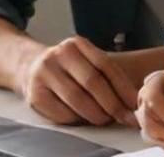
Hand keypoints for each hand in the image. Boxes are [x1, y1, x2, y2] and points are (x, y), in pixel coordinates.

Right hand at [14, 35, 138, 126]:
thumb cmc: (67, 68)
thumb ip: (105, 73)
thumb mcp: (84, 60)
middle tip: (123, 117)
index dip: (123, 86)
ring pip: (77, 99)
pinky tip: (83, 118)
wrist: (29, 67)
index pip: (105, 65)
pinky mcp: (34, 94)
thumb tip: (130, 99)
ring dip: (96, 114)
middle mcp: (58, 55)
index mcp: (76, 44)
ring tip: (105, 119)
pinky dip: (77, 119)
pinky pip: (62, 112)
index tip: (134, 103)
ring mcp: (44, 73)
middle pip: (92, 82)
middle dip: (112, 103)